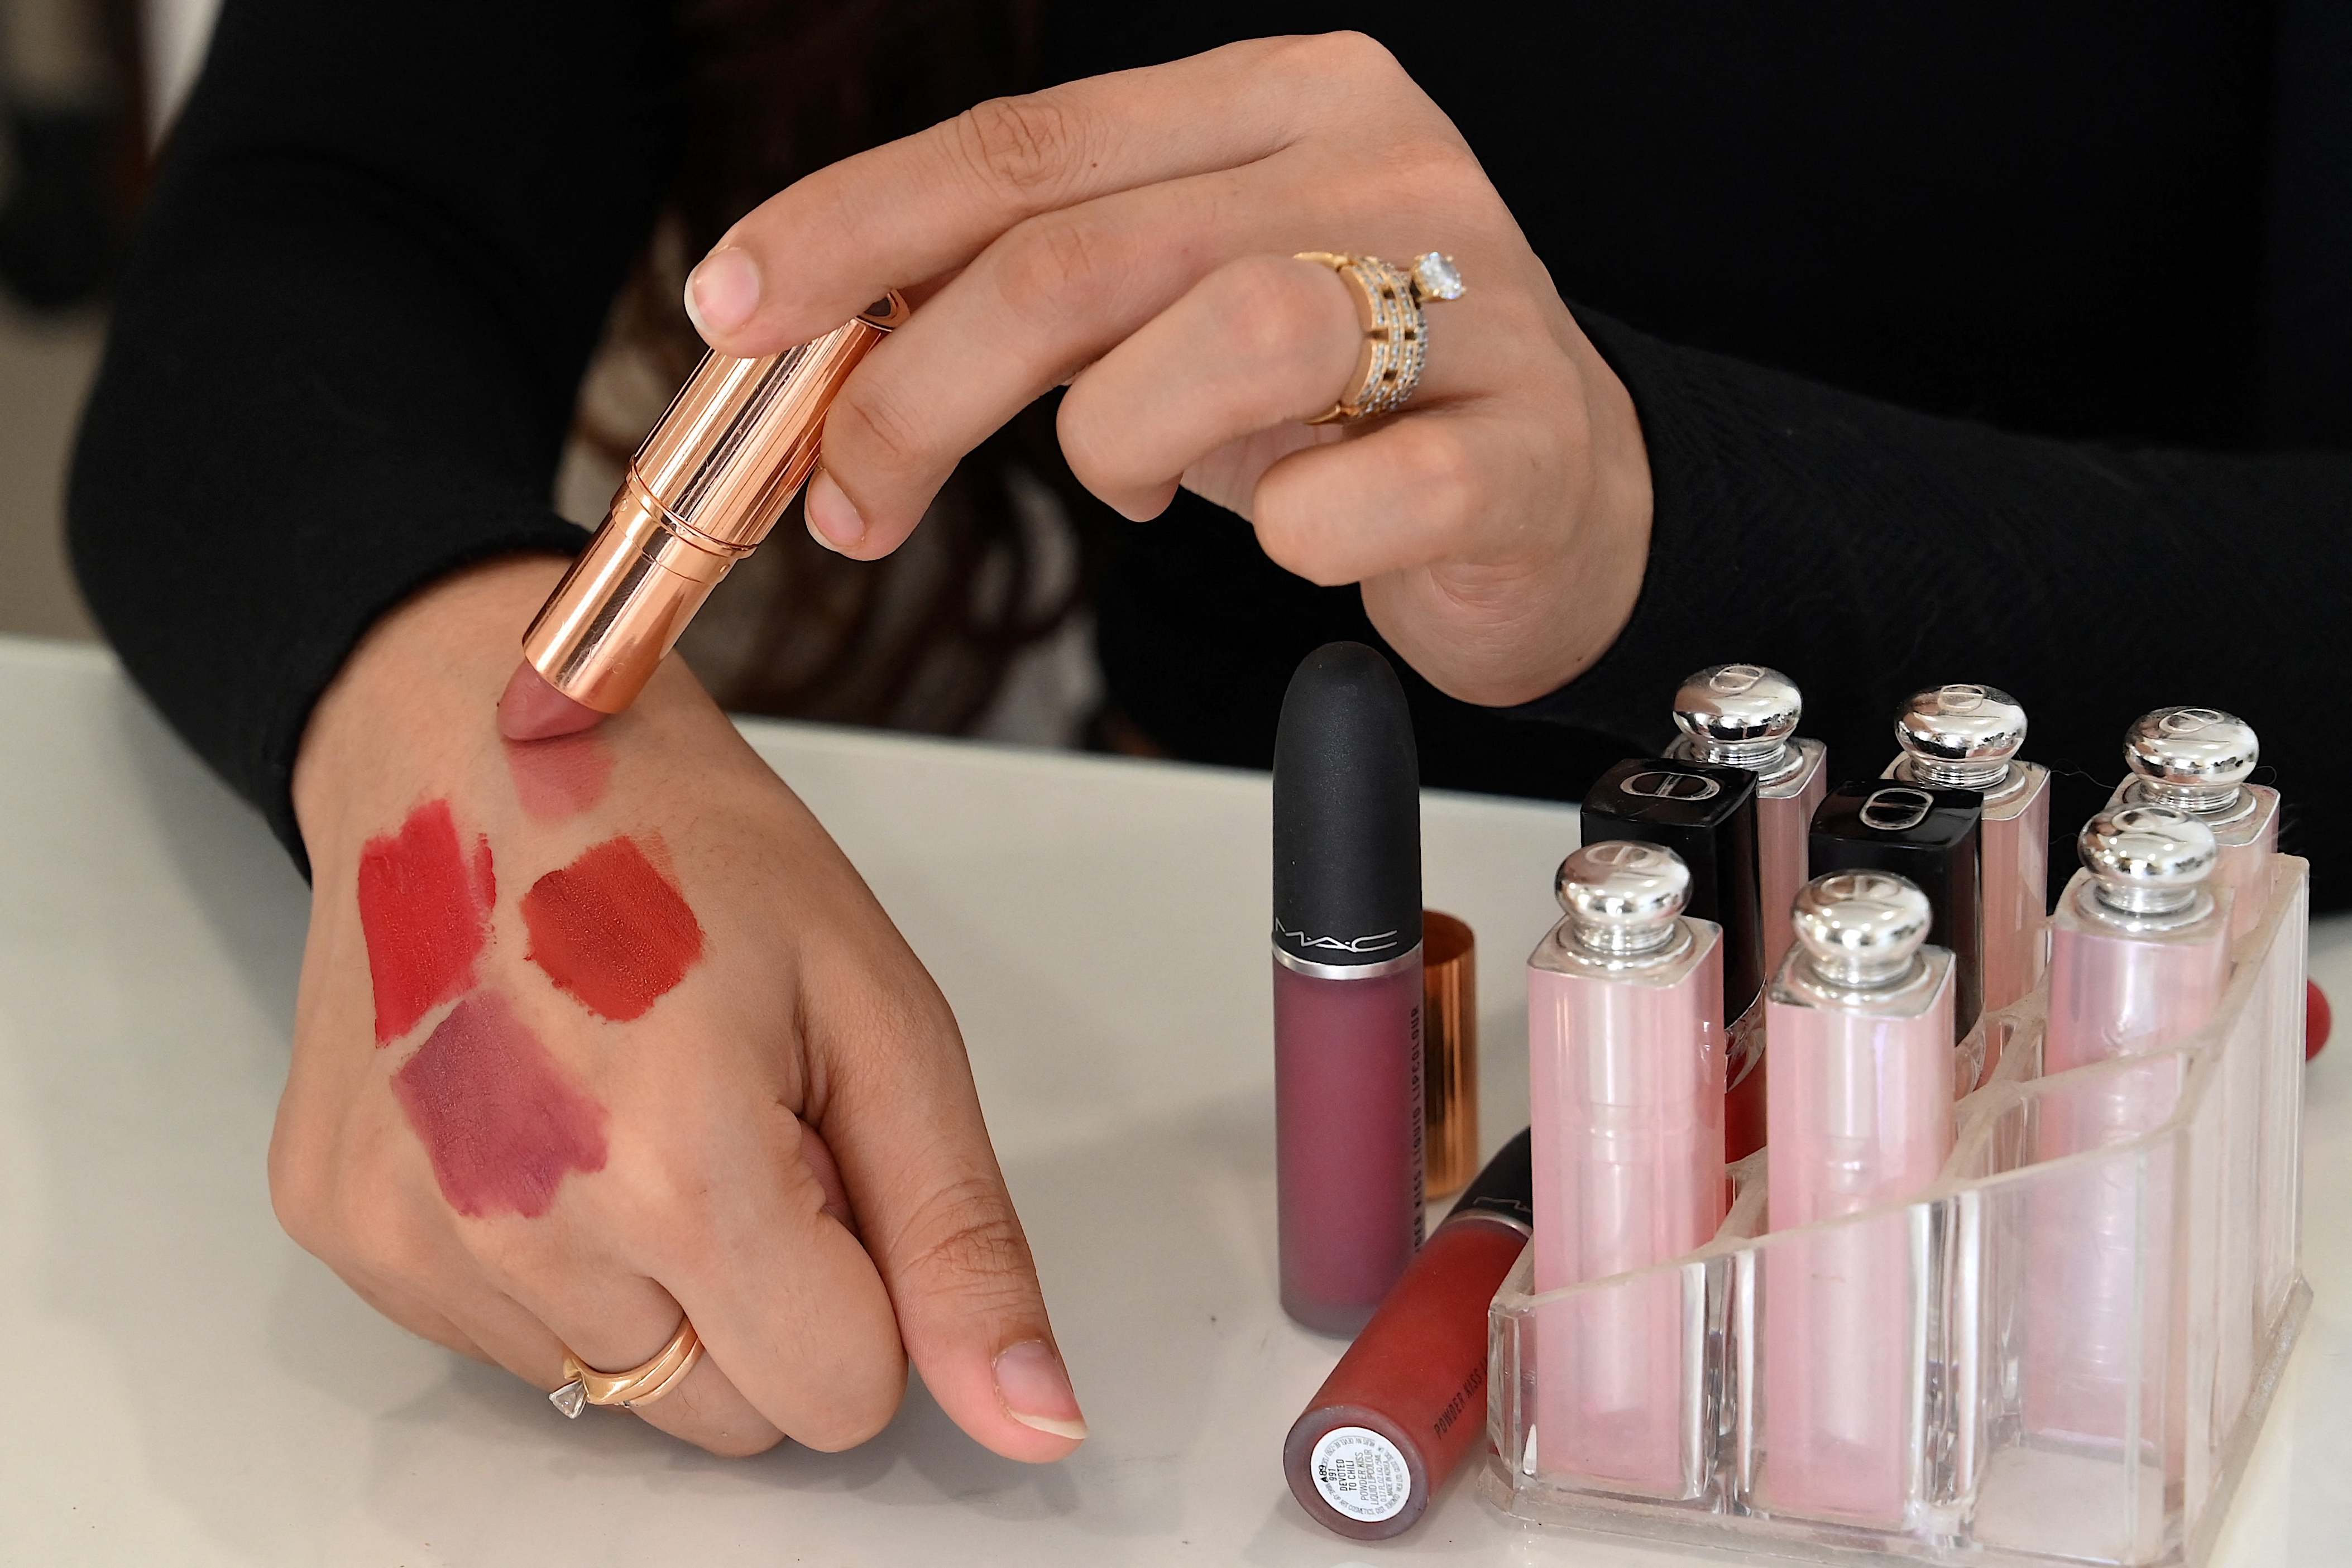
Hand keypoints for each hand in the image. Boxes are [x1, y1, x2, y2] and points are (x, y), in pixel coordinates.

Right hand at [279, 558, 1084, 1458]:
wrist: (474, 737)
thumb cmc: (679, 839)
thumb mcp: (880, 1015)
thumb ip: (959, 1239)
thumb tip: (1030, 1416)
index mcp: (679, 1165)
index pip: (841, 1397)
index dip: (867, 1286)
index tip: (825, 1155)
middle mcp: (521, 1225)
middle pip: (729, 1415)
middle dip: (767, 1295)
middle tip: (732, 1115)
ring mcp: (409, 1237)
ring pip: (618, 1387)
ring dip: (655, 1280)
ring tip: (631, 1099)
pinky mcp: (341, 1229)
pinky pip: (505, 1340)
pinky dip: (552, 1261)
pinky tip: (547, 1116)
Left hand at [684, 32, 1652, 707]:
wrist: (1566, 491)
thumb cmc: (1346, 401)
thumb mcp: (1174, 314)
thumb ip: (1039, 294)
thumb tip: (831, 343)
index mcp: (1277, 102)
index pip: (1027, 146)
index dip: (857, 226)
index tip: (732, 306)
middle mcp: (1378, 166)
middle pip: (1092, 251)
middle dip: (925, 388)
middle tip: (852, 495)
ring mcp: (1474, 296)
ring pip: (1229, 336)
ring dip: (1120, 445)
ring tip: (1131, 488)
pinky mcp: (1533, 443)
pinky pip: (1365, 495)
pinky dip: (1290, 537)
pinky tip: (1297, 536)